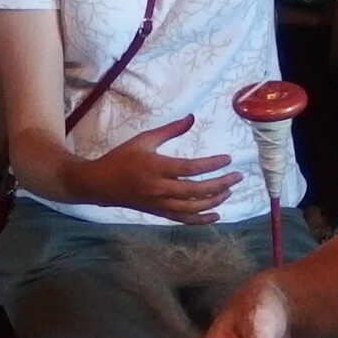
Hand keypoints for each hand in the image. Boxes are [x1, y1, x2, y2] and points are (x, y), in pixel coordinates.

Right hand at [76, 115, 239, 222]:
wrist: (101, 184)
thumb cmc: (122, 158)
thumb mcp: (143, 139)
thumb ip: (170, 130)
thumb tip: (192, 118)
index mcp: (156, 167)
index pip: (190, 168)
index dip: (211, 164)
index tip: (227, 159)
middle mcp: (159, 188)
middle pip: (196, 190)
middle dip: (220, 184)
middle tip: (237, 177)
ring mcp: (159, 204)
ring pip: (193, 208)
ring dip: (214, 201)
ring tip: (228, 191)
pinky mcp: (159, 213)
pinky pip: (183, 219)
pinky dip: (201, 219)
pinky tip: (216, 215)